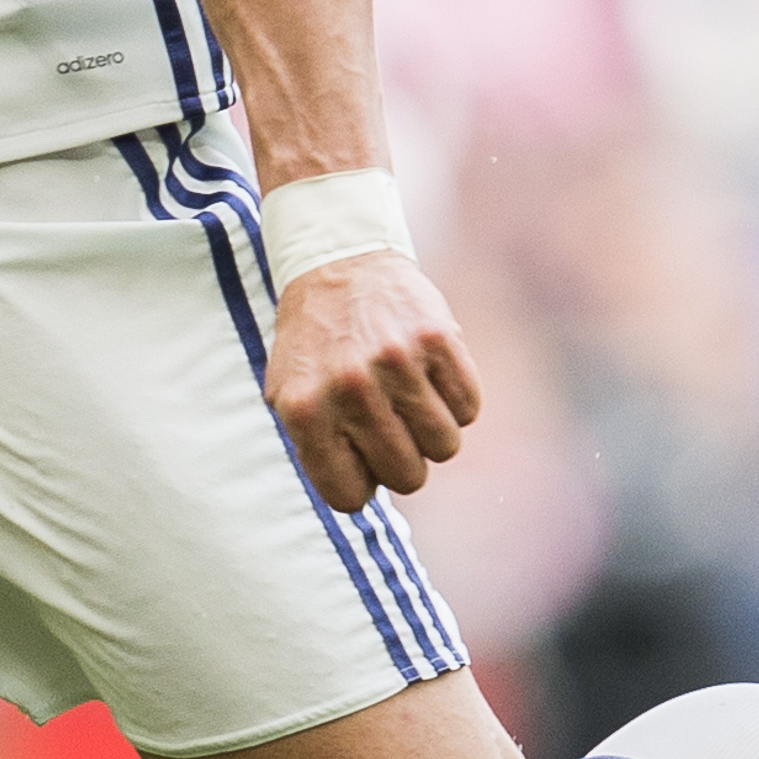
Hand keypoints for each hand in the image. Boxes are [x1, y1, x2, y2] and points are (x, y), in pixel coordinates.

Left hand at [266, 246, 480, 509]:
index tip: (360, 463)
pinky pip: (469, 408)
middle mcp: (350, 389)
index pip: (349, 497)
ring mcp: (397, 362)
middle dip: (402, 462)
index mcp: (306, 410)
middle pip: (407, 477)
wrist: (338, 261)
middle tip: (390, 428)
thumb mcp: (289, 394)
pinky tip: (431, 377)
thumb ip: (316, 448)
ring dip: (432, 432)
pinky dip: (456, 402)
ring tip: (409, 401)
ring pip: (444, 447)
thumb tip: (358, 495)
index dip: (360, 485)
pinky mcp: (438, 339)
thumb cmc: (315, 343)